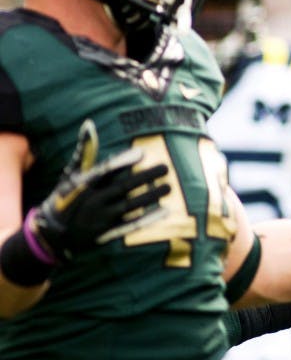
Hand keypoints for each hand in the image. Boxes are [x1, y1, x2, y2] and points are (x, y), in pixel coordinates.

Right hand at [30, 119, 169, 261]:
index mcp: (84, 184)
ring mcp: (100, 218)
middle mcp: (92, 201)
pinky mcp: (107, 233)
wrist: (52, 234)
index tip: (141, 153)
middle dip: (145, 178)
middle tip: (166, 167)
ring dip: (150, 196)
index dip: (122, 162)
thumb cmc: (66, 196)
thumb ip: (83, 152)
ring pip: (130, 206)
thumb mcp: (70, 175)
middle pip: (123, 187)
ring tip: (169, 186)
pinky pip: (131, 225)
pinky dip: (148, 219)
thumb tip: (89, 124)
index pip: (105, 171)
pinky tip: (165, 210)